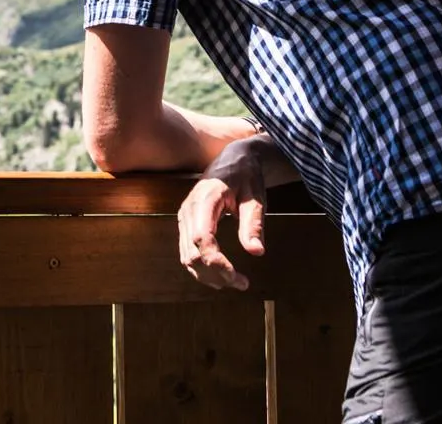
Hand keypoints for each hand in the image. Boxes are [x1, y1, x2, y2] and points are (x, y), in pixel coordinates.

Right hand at [177, 135, 269, 289]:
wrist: (233, 159)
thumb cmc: (246, 175)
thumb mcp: (255, 197)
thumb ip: (253, 223)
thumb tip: (256, 252)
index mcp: (204, 199)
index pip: (201, 239)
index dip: (216, 262)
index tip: (237, 277)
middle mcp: (188, 209)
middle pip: (192, 252)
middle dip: (215, 273)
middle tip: (242, 283)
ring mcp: (184, 216)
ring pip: (187, 256)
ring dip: (207, 274)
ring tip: (234, 282)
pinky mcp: (187, 223)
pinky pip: (187, 251)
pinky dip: (202, 267)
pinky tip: (220, 274)